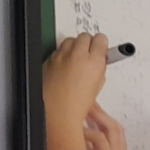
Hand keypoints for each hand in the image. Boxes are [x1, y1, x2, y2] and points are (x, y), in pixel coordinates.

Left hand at [43, 32, 107, 149]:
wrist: (56, 113)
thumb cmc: (75, 106)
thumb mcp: (96, 87)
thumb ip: (99, 70)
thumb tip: (97, 63)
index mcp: (94, 62)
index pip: (101, 39)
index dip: (101, 44)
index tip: (100, 47)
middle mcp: (77, 55)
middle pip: (85, 36)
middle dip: (87, 43)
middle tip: (88, 52)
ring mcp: (61, 56)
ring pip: (70, 40)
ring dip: (74, 47)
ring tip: (74, 59)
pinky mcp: (48, 60)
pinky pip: (57, 51)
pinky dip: (61, 56)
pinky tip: (63, 67)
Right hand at [84, 105, 149, 149]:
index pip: (99, 140)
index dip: (84, 133)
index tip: (69, 130)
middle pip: (110, 127)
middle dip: (96, 113)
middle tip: (80, 101)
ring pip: (114, 127)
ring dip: (101, 115)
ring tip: (87, 104)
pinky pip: (115, 132)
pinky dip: (105, 122)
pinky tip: (94, 119)